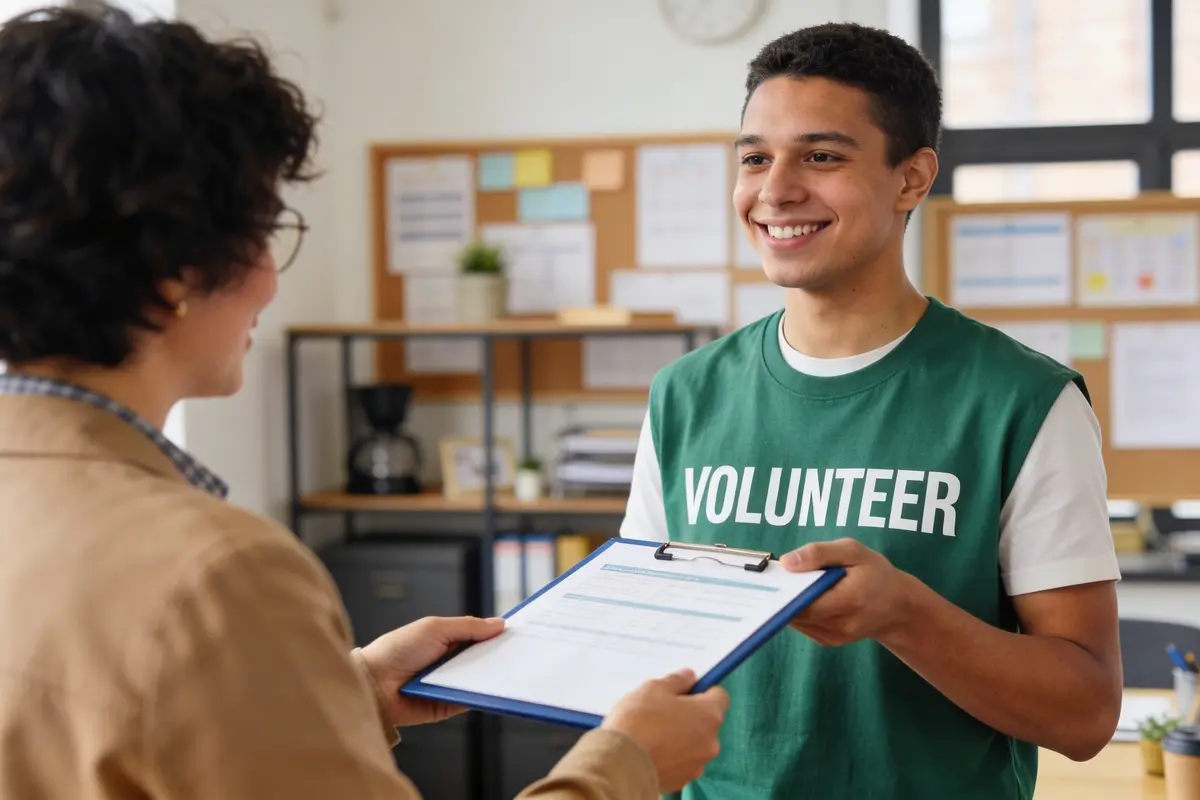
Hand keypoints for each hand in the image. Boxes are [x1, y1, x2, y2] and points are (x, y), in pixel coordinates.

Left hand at [359, 615, 505, 726]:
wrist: (373, 683)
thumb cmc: (397, 649)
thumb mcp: (435, 628)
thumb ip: (468, 626)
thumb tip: (499, 624)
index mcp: (447, 640)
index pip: (479, 637)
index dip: (497, 635)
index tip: (519, 633)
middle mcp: (450, 662)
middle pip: (483, 659)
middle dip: (501, 656)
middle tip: (524, 652)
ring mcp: (450, 684)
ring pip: (480, 679)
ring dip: (494, 675)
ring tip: (515, 669)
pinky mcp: (448, 706)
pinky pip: (471, 699)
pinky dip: (483, 694)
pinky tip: (496, 688)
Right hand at [600, 669, 729, 792]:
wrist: (621, 763)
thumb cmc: (639, 720)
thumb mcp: (654, 688)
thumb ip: (677, 680)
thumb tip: (690, 677)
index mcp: (709, 715)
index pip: (720, 696)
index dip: (703, 690)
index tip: (685, 690)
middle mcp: (711, 742)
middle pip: (707, 722)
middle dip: (690, 715)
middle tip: (663, 711)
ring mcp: (698, 764)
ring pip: (694, 744)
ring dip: (681, 737)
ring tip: (653, 733)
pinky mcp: (682, 781)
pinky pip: (681, 762)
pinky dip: (671, 756)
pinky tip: (651, 751)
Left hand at [781, 538, 913, 645]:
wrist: (899, 607)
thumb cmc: (876, 574)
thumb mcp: (853, 551)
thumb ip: (819, 553)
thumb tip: (787, 563)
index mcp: (849, 600)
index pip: (804, 602)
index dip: (784, 590)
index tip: (772, 576)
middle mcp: (841, 625)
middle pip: (796, 612)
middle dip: (784, 594)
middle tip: (778, 576)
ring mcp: (835, 637)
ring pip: (797, 620)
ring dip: (790, 602)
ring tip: (794, 583)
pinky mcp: (829, 641)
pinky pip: (803, 625)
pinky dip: (799, 610)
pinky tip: (805, 596)